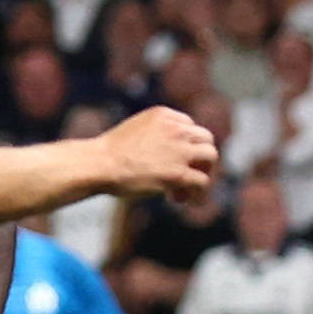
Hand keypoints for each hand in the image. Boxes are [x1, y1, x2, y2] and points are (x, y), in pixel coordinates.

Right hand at [99, 106, 217, 201]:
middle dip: (200, 156)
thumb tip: (166, 153)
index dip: (185, 144)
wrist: (101, 164)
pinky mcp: (179, 173)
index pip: (189, 126)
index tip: (176, 159)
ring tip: (187, 187)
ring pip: (211, 156)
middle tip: (189, 172)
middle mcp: (176, 129)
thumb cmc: (110, 152)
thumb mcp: (136, 129)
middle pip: (206, 138)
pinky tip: (179, 199)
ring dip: (203, 172)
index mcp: (164, 115)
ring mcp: (180, 151)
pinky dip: (196, 192)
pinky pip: (202, 181)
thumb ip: (155, 133)